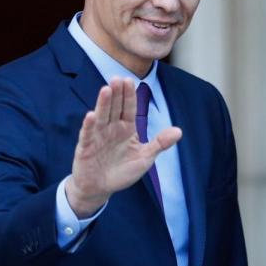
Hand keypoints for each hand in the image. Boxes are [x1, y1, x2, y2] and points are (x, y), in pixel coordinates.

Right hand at [65, 78, 181, 217]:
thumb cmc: (122, 171)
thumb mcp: (145, 157)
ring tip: (106, 89)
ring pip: (101, 117)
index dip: (129, 95)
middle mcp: (112, 128)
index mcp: (126, 128)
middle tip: (118, 78)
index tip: (130, 80)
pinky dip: (89, 125)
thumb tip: (179, 131)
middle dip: (117, 94)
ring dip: (103, 103)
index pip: (128, 108)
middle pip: (115, 108)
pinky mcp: (86, 147)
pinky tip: (91, 115)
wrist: (100, 188)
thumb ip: (160, 144)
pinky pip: (88, 135)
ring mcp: (98, 136)